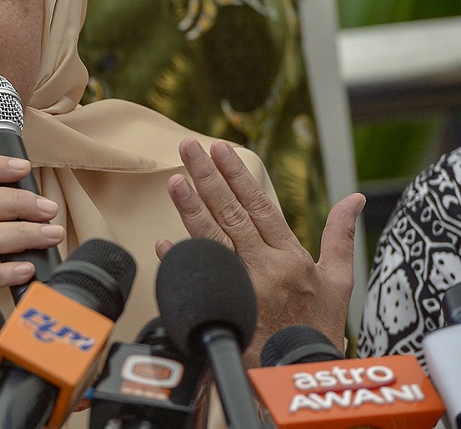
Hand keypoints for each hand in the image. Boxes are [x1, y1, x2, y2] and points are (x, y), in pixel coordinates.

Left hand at [155, 138, 364, 365]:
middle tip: (189, 147)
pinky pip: (200, 280)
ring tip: (174, 180)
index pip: (260, 205)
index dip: (238, 176)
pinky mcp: (227, 309)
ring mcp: (244, 288)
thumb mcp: (338, 279)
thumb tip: (354, 198)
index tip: (220, 149)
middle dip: (208, 177)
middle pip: (231, 214)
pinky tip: (164, 241)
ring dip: (191, 209)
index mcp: (290, 256)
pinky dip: (181, 260)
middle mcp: (266, 268)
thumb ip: (340, 236)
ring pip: (213, 240)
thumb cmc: (319, 324)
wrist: (302, 371)